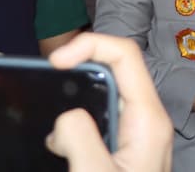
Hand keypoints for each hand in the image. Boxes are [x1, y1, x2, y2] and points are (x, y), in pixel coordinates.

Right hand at [45, 33, 172, 171]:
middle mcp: (147, 121)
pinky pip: (102, 118)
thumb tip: (65, 117)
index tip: (55, 61)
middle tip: (46, 85)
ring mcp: (138, 135)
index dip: (89, 45)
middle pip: (114, 70)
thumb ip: (78, 138)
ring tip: (50, 116)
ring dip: (74, 99)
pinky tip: (60, 142)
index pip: (126, 55)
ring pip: (106, 95)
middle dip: (78, 71)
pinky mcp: (126, 149)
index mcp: (148, 120)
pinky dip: (77, 121)